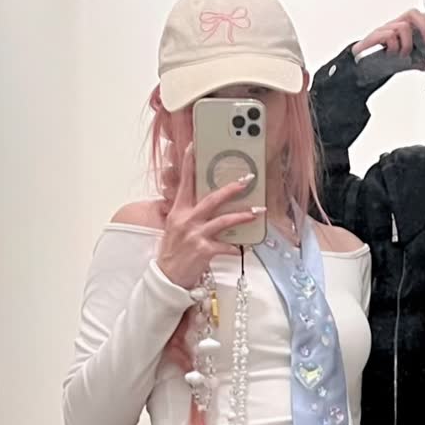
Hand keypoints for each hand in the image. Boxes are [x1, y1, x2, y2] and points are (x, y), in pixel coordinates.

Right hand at [156, 145, 264, 290]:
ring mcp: (195, 235)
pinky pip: (226, 245)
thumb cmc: (172, 253)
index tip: (194, 147)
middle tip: (246, 181)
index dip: (189, 164)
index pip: (184, 183)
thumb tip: (205, 206)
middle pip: (212, 199)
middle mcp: (186, 220)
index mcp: (178, 212)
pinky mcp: (204, 250)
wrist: (166, 278)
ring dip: (243, 215)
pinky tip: (242, 247)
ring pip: (224, 220)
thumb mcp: (174, 229)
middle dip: (232, 189)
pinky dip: (236, 246)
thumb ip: (188, 215)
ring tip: (258, 211)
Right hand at [352, 7, 424, 66]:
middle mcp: (394, 25)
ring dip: (407, 44)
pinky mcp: (374, 37)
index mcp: (403, 28)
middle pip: (413, 13)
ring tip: (402, 55)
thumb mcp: (403, 63)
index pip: (419, 16)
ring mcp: (384, 30)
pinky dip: (393, 46)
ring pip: (403, 27)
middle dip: (423, 27)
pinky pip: (388, 35)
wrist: (361, 69)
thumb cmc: (381, 61)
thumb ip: (416, 62)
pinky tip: (391, 55)